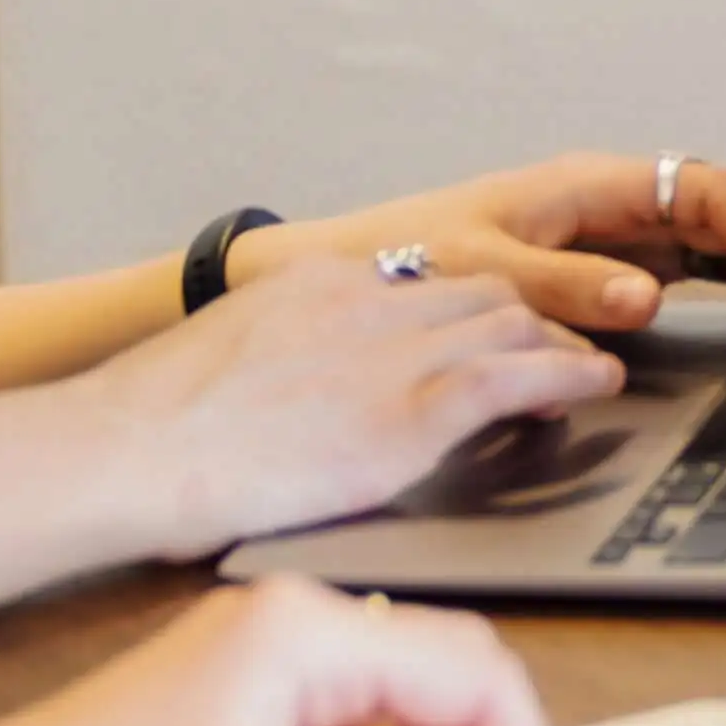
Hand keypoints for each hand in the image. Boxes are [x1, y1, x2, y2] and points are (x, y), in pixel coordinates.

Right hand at [78, 256, 626, 556]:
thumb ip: (280, 359)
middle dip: (532, 314)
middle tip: (565, 339)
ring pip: (511, 322)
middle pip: (482, 288)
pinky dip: (568, 374)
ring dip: (562, 342)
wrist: (128, 448)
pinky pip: (514, 375)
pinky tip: (596, 384)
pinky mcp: (410, 409)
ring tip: (595, 364)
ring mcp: (391, 352)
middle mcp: (364, 301)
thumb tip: (293, 394)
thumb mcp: (227, 361)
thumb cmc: (150, 430)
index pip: (424, 277)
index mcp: (317, 284)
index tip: (494, 321)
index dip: (472, 303)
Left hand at [249, 152, 725, 336]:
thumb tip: (648, 299)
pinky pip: (700, 271)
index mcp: (592, 186)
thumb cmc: (399, 258)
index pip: (708, 196)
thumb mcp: (477, 271)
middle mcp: (617, 205)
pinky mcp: (611, 271)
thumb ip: (561, 286)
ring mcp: (620, 237)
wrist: (339, 276)